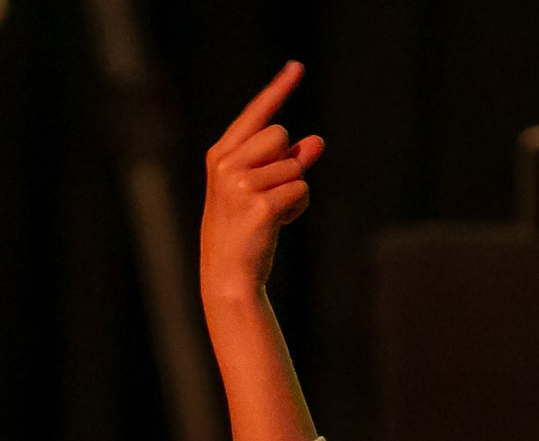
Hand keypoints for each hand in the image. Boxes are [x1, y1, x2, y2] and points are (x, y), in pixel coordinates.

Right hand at [200, 61, 324, 300]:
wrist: (228, 276)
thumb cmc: (243, 231)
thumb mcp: (259, 190)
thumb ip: (286, 162)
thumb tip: (317, 140)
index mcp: (220, 156)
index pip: (256, 115)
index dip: (279, 89)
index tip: (297, 67)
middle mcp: (226, 165)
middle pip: (280, 134)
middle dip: (287, 160)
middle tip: (269, 192)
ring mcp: (241, 185)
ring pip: (295, 167)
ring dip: (294, 190)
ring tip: (271, 214)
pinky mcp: (261, 205)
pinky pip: (301, 190)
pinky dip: (298, 207)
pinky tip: (278, 224)